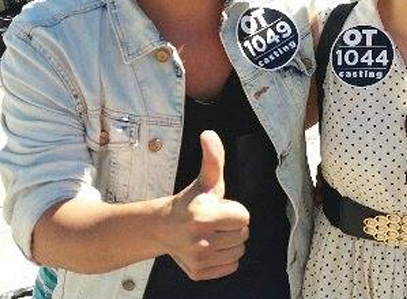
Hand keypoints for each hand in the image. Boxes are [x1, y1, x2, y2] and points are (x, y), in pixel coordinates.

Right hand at [163, 131, 249, 279]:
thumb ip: (213, 158)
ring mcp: (199, 259)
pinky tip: (211, 248)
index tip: (220, 209)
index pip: (244, 217)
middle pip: (243, 235)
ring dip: (230, 243)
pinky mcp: (198, 273)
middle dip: (233, 227)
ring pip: (238, 252)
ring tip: (213, 234)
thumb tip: (209, 134)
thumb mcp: (205, 180)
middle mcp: (200, 241)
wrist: (162, 228)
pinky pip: (231, 267)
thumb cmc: (189, 203)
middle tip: (215, 222)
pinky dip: (225, 259)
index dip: (235, 211)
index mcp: (204, 218)